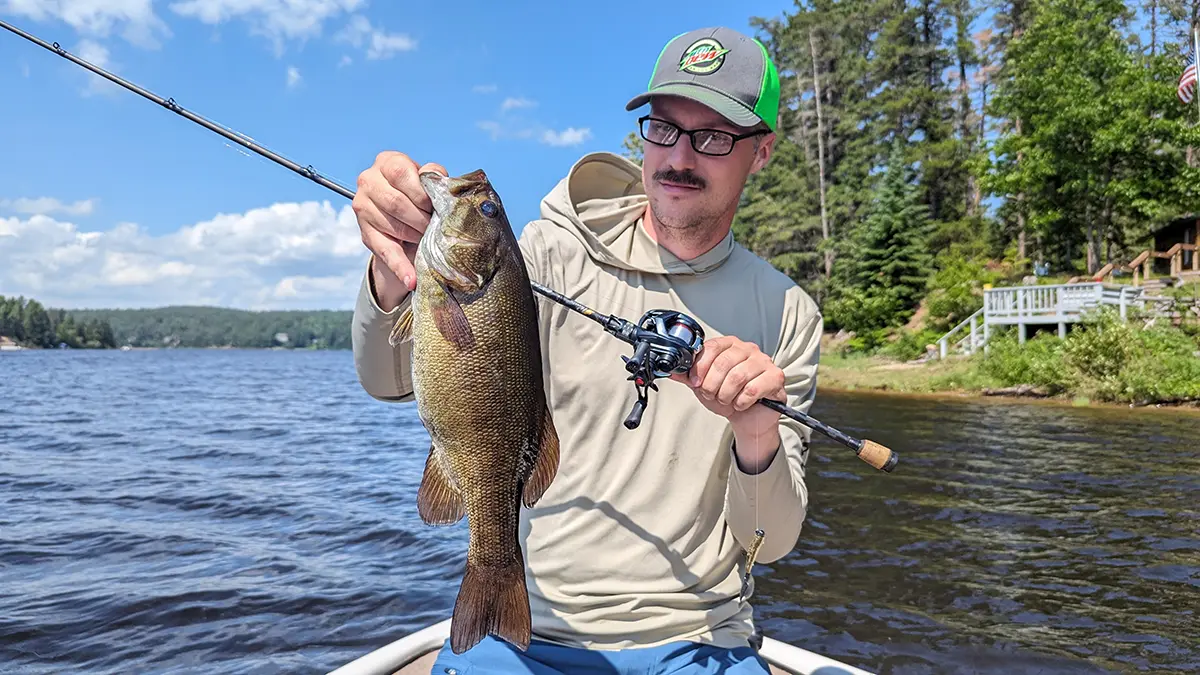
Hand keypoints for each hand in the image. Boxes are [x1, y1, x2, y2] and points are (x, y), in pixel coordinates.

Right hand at [352, 151, 447, 307]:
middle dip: (421, 219)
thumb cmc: (422, 196)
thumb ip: (436, 180)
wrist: (406, 220)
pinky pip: (385, 251)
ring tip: (430, 242)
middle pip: (395, 202)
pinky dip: (401, 267)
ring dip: (416, 238)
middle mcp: (368, 180)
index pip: (400, 173)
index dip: (421, 192)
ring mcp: (362, 206)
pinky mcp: (365, 232)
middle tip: (436, 228)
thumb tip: (446, 189)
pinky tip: (411, 280)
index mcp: (387, 161)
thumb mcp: (430, 184)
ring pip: (392, 226)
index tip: (435, 207)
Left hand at [670, 335, 785, 470]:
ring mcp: (764, 361)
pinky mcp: (775, 377)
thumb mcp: (703, 385)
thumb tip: (669, 370)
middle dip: (712, 385)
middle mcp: (748, 349)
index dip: (700, 367)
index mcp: (730, 345)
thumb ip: (687, 376)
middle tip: (711, 395)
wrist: (748, 416)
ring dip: (726, 395)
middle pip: (723, 363)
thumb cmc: (728, 396)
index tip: (695, 382)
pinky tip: (741, 404)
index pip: (711, 348)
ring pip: (737, 377)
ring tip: (726, 400)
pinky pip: (753, 389)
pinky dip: (741, 401)